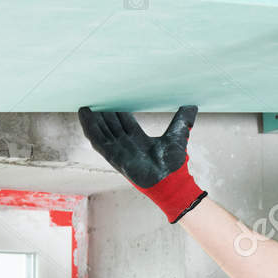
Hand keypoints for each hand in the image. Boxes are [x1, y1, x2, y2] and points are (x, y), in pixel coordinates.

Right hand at [78, 104, 207, 222]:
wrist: (171, 180)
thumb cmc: (174, 163)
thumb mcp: (177, 135)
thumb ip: (183, 120)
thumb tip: (193, 106)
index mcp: (140, 141)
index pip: (125, 122)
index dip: (119, 110)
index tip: (114, 98)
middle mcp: (128, 145)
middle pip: (112, 125)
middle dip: (104, 113)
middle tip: (98, 97)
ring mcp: (119, 151)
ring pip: (102, 131)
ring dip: (94, 119)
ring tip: (86, 106)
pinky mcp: (113, 156)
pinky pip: (98, 141)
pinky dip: (90, 128)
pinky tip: (85, 115)